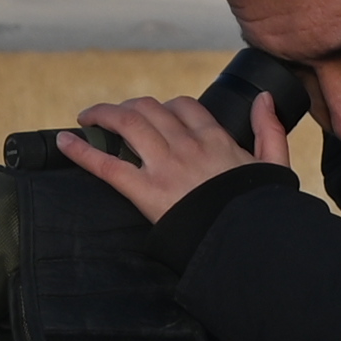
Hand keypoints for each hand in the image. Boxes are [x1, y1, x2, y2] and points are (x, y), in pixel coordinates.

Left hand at [57, 88, 286, 221]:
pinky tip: (66, 143)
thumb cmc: (259, 209)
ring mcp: (164, 166)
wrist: (246, 242)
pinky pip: (107, 164)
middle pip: (149, 109)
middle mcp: (187, 145)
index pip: (184, 107)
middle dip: (128, 108)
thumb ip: (269, 129)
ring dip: (102, 115)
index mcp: (216, 139)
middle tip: (114, 117)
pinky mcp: (145, 191)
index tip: (156, 115)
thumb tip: (264, 99)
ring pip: (127, 124)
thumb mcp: (275, 166)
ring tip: (86, 119)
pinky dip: (82, 151)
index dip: (165, 107)